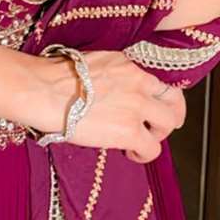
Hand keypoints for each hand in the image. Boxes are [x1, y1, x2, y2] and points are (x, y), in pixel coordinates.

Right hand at [37, 49, 186, 161]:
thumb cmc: (57, 79)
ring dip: (157, 135)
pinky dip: (143, 154)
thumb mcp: (94, 65)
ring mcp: (137, 106)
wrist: (46, 91)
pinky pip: (152, 148)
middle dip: (169, 115)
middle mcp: (138, 81)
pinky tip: (129, 153)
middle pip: (174, 99)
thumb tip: (114, 93)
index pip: (158, 79)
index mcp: (128, 64)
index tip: (156, 104)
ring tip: (140, 141)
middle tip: (159, 126)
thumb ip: (114, 76)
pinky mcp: (130, 130)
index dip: (159, 96)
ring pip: (168, 123)